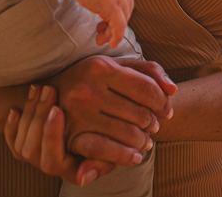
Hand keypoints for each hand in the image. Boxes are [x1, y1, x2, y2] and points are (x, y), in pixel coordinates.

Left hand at [4, 84, 115, 186]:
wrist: (99, 123)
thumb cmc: (113, 138)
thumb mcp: (114, 148)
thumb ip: (108, 157)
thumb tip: (86, 177)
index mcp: (68, 169)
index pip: (52, 159)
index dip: (51, 135)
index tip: (57, 110)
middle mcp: (48, 164)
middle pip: (32, 148)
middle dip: (39, 116)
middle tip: (49, 90)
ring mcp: (35, 155)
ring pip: (22, 140)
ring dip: (30, 112)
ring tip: (41, 88)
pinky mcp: (25, 143)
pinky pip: (12, 138)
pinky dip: (12, 124)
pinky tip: (17, 108)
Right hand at [49, 56, 176, 163]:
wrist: (48, 93)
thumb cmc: (90, 77)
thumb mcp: (115, 65)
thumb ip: (148, 71)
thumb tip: (173, 90)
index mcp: (101, 67)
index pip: (146, 89)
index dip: (163, 103)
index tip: (167, 111)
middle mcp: (88, 89)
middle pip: (139, 113)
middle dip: (153, 123)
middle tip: (154, 127)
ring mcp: (78, 113)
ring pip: (127, 133)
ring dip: (143, 141)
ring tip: (146, 141)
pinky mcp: (71, 134)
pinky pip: (105, 150)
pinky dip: (125, 156)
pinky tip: (134, 156)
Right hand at [65, 0, 133, 47]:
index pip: (124, 1)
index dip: (116, 13)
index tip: (103, 20)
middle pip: (124, 12)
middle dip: (113, 24)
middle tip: (100, 32)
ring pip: (121, 21)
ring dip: (111, 33)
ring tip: (100, 40)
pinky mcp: (113, 8)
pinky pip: (119, 27)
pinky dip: (116, 37)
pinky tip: (111, 44)